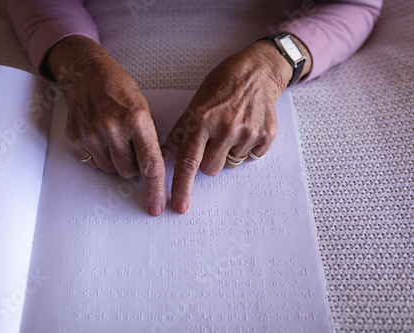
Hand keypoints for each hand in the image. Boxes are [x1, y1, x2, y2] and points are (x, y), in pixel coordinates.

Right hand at [46, 36, 165, 215]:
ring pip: (111, 171)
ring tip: (115, 138)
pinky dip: (99, 156)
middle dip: (135, 168)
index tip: (156, 206)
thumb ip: (149, 139)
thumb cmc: (118, 89)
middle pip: (129, 172)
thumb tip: (152, 169)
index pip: (150, 165)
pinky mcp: (75, 138)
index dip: (155, 189)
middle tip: (132, 149)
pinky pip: (93, 163)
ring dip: (117, 162)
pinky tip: (100, 137)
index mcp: (137, 120)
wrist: (87, 74)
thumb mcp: (144, 109)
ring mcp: (91, 134)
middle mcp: (113, 129)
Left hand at [161, 39, 308, 213]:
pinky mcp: (266, 136)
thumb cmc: (223, 84)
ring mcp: (248, 133)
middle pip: (210, 169)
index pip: (188, 162)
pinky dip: (246, 149)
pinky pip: (251, 158)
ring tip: (231, 129)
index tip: (179, 206)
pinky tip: (246, 129)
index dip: (182, 186)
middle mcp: (226, 129)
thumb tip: (165, 155)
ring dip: (228, 153)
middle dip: (208, 161)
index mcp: (203, 121)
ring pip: (230, 164)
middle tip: (212, 141)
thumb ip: (180, 132)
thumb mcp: (195, 103)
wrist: (257, 71)